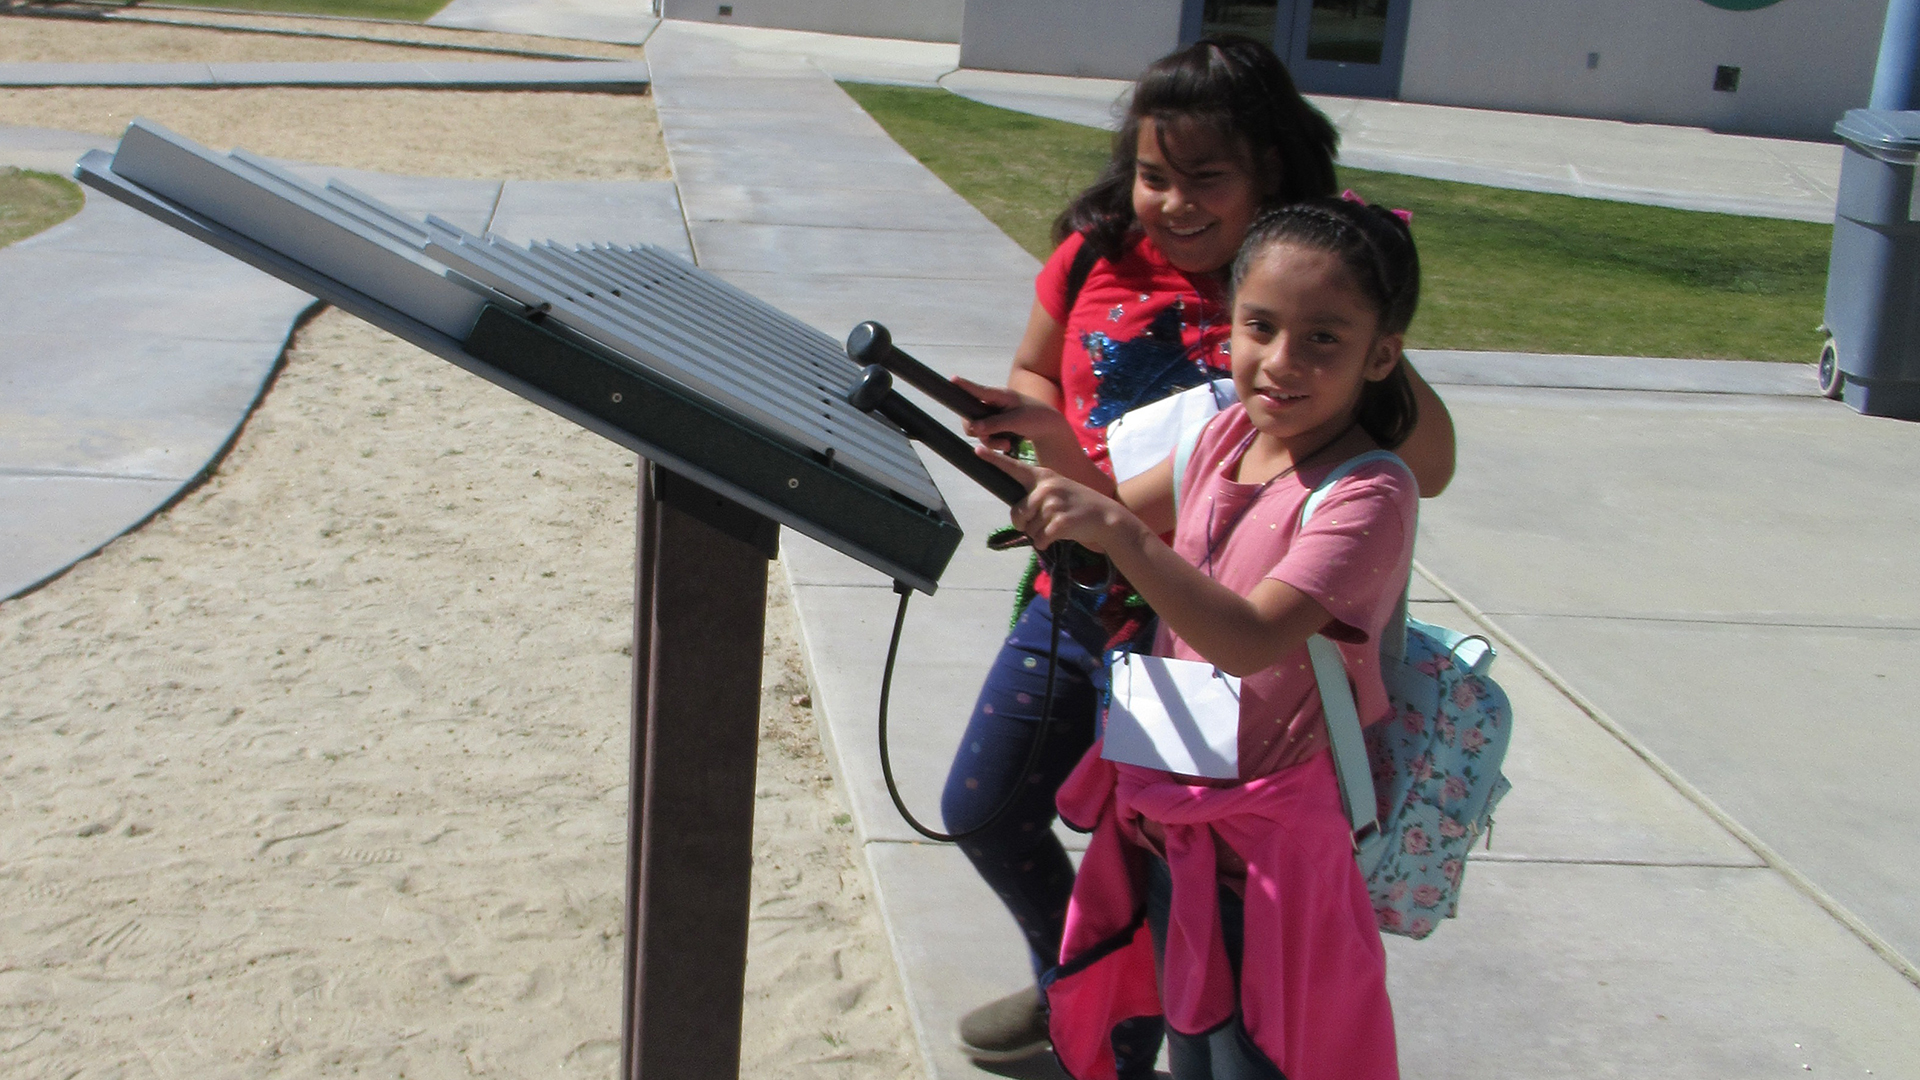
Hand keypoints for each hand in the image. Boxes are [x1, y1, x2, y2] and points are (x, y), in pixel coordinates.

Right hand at [954, 377, 1075, 455]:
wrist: (1048, 427)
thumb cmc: (1035, 417)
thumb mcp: (1016, 421)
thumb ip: (995, 423)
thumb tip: (974, 428)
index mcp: (999, 395)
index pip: (978, 390)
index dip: (964, 385)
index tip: (952, 378)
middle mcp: (992, 403)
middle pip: (970, 417)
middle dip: (978, 430)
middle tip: (988, 437)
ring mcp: (993, 415)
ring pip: (978, 430)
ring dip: (989, 441)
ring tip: (1006, 445)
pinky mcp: (996, 426)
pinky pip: (986, 437)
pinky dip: (994, 443)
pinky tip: (1007, 445)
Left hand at [979, 449, 1137, 553]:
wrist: (1107, 518)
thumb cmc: (1077, 507)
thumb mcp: (1059, 492)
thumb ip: (1036, 497)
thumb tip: (1018, 516)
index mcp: (1043, 477)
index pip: (1014, 468)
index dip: (995, 460)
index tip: (978, 450)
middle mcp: (1046, 487)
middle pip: (1017, 513)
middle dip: (1027, 524)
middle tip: (1045, 522)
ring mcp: (1053, 504)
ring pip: (1029, 530)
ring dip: (1040, 534)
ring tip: (1058, 525)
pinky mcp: (1059, 522)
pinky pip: (1039, 539)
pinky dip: (1046, 543)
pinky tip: (1061, 535)